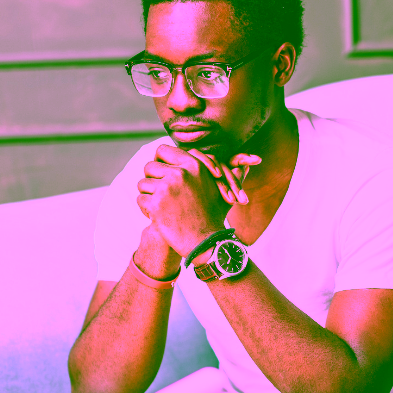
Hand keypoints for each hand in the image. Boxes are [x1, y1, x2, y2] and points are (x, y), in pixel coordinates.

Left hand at [136, 145, 256, 254]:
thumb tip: (252, 159)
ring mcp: (167, 188)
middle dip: (151, 180)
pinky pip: (140, 199)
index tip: (160, 172)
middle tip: (157, 192)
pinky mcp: (157, 204)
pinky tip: (156, 217)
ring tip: (159, 207)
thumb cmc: (215, 216)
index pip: (162, 149)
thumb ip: (234, 171)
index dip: (159, 160)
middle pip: (149, 166)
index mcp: (194, 164)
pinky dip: (145, 209)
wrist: (207, 243)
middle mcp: (180, 173)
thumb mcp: (225, 190)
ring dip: (148, 196)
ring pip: (143, 183)